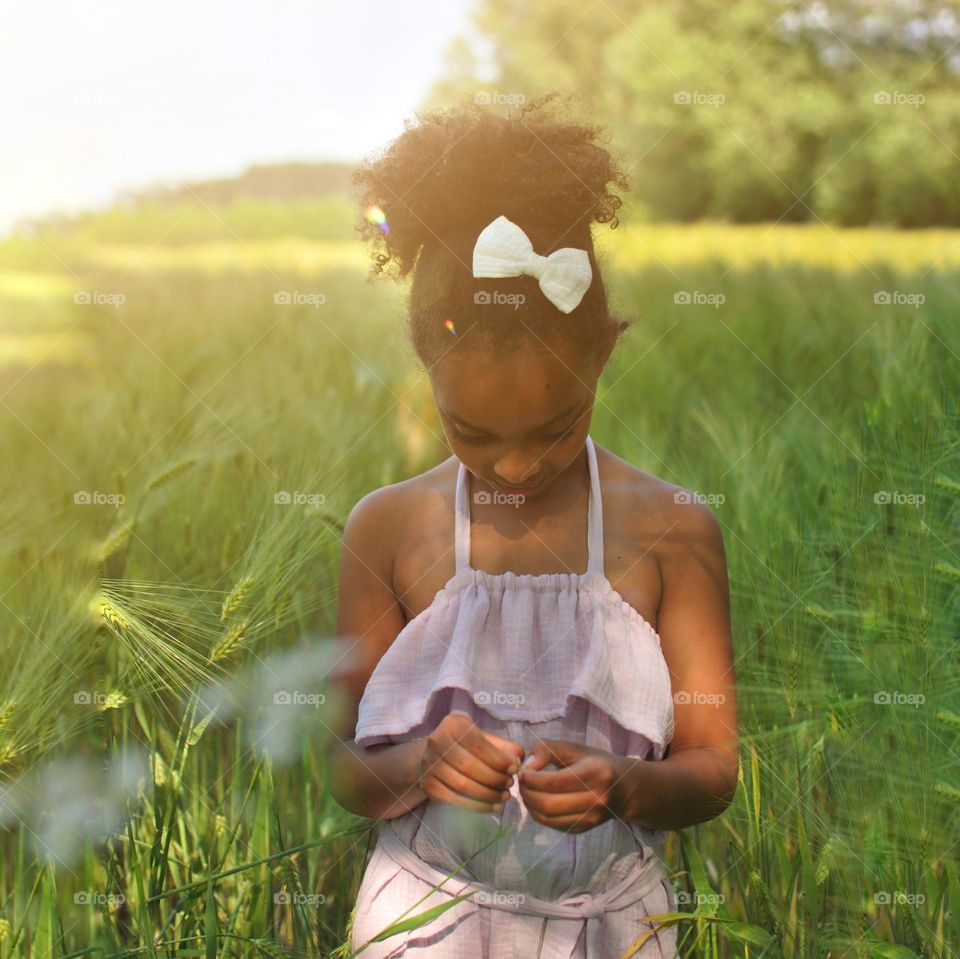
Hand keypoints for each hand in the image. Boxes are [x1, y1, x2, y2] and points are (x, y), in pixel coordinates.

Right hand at [418, 712, 524, 812]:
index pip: (477, 744)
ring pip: (462, 785)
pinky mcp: (428, 786)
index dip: (498, 759)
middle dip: (494, 778)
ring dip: (488, 794)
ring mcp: (429, 765)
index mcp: (453, 724)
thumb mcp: (484, 738)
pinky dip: (476, 806)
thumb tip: (518, 759)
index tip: (514, 769)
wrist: (435, 756)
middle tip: (509, 784)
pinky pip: (454, 800)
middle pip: (469, 765)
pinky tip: (492, 806)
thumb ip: (503, 747)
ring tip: (504, 796)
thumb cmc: (466, 745)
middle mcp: (436, 742)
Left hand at [518, 738, 632, 832]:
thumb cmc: (596, 762)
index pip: (554, 782)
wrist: (624, 789)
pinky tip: (536, 801)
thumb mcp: (574, 748)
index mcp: (595, 774)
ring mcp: (590, 818)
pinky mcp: (583, 829)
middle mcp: (595, 799)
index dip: (532, 778)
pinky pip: (552, 825)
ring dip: (529, 804)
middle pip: (549, 803)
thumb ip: (548, 749)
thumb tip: (527, 765)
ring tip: (526, 790)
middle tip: (521, 782)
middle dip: (527, 792)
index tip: (522, 771)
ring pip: (548, 817)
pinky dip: (538, 814)